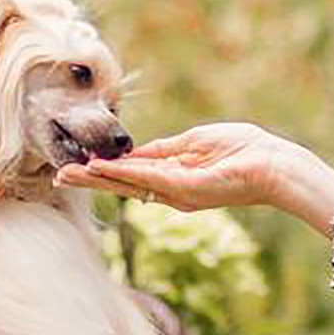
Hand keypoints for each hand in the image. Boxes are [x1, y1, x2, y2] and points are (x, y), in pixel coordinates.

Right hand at [52, 122, 333, 220]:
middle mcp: (172, 190)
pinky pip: (147, 178)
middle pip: (123, 184)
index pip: (133, 173)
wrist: (274, 166)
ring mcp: (177, 192)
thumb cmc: (246, 150)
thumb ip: (168, 149)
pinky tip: (99, 168)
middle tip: (60, 177)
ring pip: (129, 184)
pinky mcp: (185, 189)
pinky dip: (122, 173)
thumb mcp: (199, 142)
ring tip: (68, 175)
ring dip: (97, 178)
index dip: (106, 170)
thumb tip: (139, 154)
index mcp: (175, 177)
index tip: (81, 165)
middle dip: (91, 179)